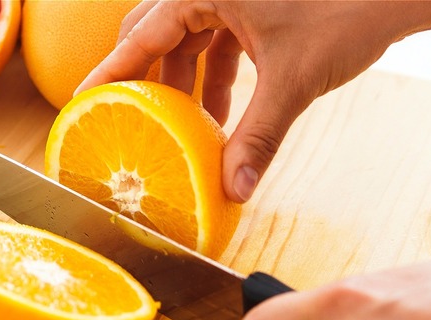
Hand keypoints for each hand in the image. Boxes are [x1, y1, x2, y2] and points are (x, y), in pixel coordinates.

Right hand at [75, 1, 430, 202]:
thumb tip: (235, 190)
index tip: (80, 101)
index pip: (139, 34)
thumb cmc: (350, 10)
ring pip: (184, 40)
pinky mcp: (248, 4)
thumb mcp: (293, 79)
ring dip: (181, 85)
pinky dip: (212, 77)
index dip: (108, 73)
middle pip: (153, 33)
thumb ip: (258, 136)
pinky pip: (212, 41)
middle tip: (125, 118)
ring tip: (180, 129)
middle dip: (144, 80)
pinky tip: (218, 114)